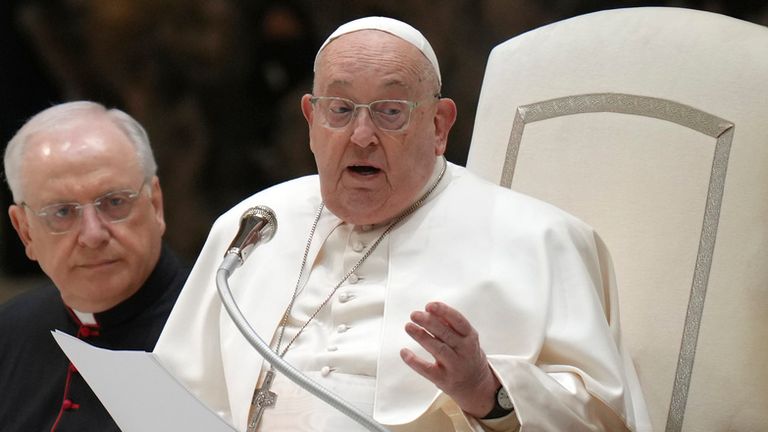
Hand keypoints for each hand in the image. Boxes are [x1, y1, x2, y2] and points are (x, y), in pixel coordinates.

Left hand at [400, 301, 499, 417]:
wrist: (475, 385)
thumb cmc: (465, 355)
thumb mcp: (465, 338)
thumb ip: (450, 325)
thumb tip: (431, 310)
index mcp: (470, 337)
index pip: (459, 321)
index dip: (444, 312)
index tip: (429, 305)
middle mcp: (465, 351)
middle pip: (446, 334)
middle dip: (429, 322)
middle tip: (414, 315)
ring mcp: (455, 366)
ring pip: (438, 349)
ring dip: (422, 337)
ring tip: (408, 327)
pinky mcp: (443, 379)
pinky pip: (427, 370)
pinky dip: (415, 361)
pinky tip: (404, 352)